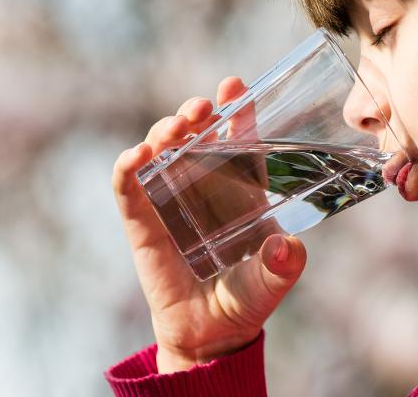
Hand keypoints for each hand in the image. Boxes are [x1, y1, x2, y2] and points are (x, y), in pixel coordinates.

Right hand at [112, 76, 307, 372]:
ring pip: (162, 149)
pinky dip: (129, 167)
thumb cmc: (245, 299)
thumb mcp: (271, 281)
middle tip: (203, 106)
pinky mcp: (142, 221)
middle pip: (196, 135)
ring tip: (177, 128)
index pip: (239, 141)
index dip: (238, 111)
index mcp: (241, 190)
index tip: (236, 84)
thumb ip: (283, 266)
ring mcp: (170, 200)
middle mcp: (204, 187)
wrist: (209, 334)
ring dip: (165, 131)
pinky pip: (129, 186)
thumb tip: (289, 248)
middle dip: (196, 113)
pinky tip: (138, 156)